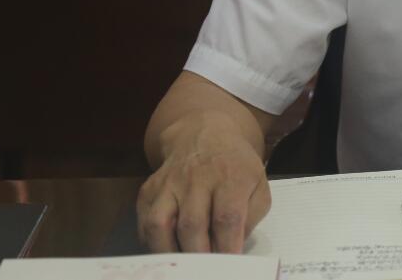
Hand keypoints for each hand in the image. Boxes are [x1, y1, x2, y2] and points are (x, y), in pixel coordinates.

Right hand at [137, 111, 271, 252]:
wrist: (205, 134)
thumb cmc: (236, 167)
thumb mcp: (258, 185)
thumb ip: (251, 217)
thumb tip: (233, 248)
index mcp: (231, 176)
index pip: (226, 217)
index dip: (226, 247)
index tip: (228, 264)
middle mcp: (197, 178)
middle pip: (191, 224)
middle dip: (198, 255)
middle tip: (205, 270)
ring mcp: (169, 183)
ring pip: (159, 224)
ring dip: (169, 252)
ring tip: (182, 266)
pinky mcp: (149, 189)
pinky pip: (143, 222)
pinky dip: (151, 242)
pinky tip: (166, 249)